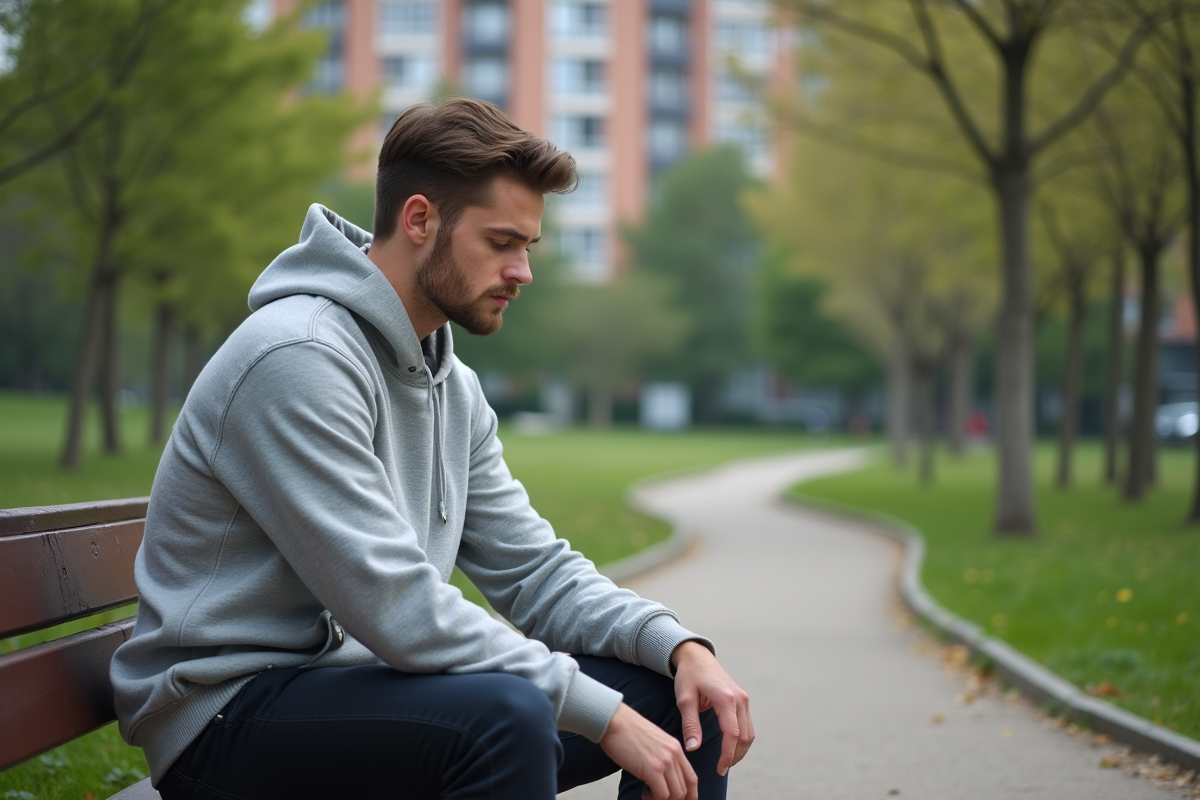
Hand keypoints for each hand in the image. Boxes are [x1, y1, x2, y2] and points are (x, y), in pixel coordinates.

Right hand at [600, 702, 698, 799]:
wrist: (614, 720)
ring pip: (676, 794)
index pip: (691, 778)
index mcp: (675, 747)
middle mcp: (674, 754)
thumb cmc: (626, 730)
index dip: (691, 794)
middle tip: (659, 799)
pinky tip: (644, 794)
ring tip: (649, 796)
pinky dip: (654, 799)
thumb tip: (661, 775)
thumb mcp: (653, 741)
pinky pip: (662, 795)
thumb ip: (662, 755)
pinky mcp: (653, 769)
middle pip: (685, 788)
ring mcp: (665, 762)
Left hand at [671, 641, 754, 776]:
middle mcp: (739, 699)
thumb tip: (693, 748)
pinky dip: (742, 739)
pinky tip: (731, 748)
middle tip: (720, 770)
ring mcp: (743, 699)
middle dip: (735, 756)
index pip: (732, 734)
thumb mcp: (685, 700)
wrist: (696, 656)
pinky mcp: (742, 700)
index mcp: (725, 698)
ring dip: (740, 750)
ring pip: (749, 732)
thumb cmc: (688, 676)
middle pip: (744, 736)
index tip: (719, 769)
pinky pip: (747, 725)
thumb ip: (690, 725)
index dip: (727, 755)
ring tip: (726, 762)